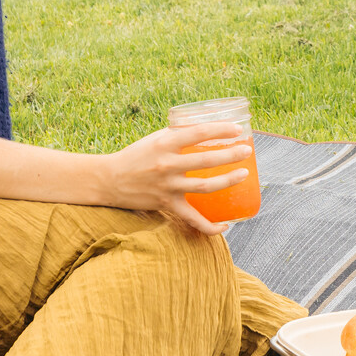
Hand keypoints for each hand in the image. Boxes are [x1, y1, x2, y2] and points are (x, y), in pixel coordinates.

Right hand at [99, 123, 251, 235]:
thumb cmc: (136, 156)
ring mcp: (167, 186)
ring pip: (205, 186)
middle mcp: (166, 164)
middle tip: (247, 151)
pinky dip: (210, 226)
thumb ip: (178, 136)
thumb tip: (206, 129)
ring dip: (228, 181)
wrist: (109, 180)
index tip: (238, 130)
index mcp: (164, 143)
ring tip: (244, 174)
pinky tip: (226, 225)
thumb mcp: (155, 140)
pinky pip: (192, 219)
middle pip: (206, 160)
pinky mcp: (166, 205)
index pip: (198, 133)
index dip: (220, 130)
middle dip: (230, 155)